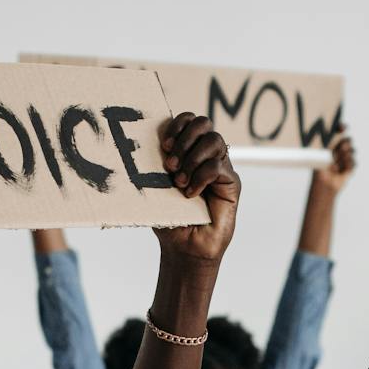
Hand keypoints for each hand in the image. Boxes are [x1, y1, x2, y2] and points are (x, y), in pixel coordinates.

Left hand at [152, 113, 238, 268]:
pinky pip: (218, 166)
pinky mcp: (231, 183)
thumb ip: (154, 165)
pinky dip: (200, 178)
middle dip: (185, 138)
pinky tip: (190, 195)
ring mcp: (221, 167)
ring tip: (180, 181)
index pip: (189, 120)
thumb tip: (137, 143)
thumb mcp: (156, 187)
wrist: (184, 247)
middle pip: (204, 122)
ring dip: (193, 158)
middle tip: (171, 164)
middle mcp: (207, 155)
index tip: (164, 145)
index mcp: (189, 150)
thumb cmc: (169, 217)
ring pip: (214, 140)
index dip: (177, 125)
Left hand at [309, 127, 356, 194]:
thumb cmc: (319, 168)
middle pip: (348, 139)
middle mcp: (339, 148)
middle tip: (342, 147)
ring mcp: (346, 157)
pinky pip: (353, 162)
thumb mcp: (321, 154)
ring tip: (335, 164)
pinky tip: (340, 170)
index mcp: (331, 143)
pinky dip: (347, 165)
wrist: (324, 184)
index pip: (338, 131)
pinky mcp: (350, 166)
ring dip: (344, 156)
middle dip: (346, 142)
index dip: (342, 127)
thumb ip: (326, 144)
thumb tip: (331, 133)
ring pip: (352, 150)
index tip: (343, 127)